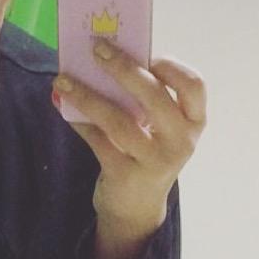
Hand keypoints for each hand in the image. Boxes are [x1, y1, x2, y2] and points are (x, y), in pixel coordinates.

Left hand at [53, 47, 206, 258]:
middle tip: (97, 49)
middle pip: (153, 96)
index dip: (172, 67)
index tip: (149, 55)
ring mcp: (153, 161)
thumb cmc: (148, 153)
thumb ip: (146, 98)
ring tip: (64, 80)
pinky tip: (64, 106)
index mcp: (193, 123)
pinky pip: (97, 140)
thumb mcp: (160, 128)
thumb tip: (105, 57)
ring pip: (118, 120)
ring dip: (88, 95)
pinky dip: (78, 121)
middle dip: (123, 68)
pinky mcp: (125, 175)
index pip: (195, 86)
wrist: (138, 209)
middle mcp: (180, 142)